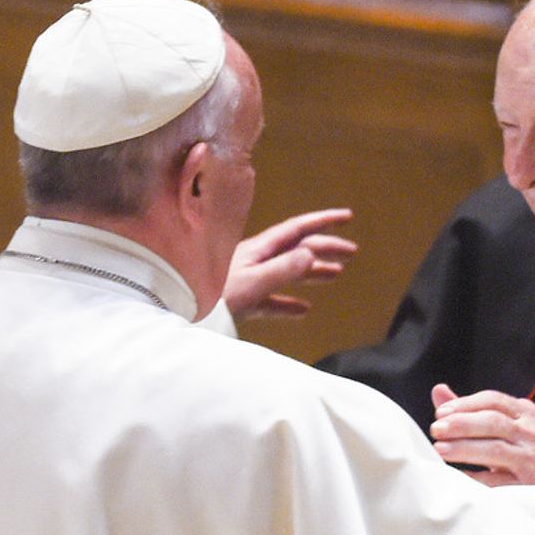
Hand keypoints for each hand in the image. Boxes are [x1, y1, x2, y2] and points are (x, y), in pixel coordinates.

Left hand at [224, 207, 355, 319]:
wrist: (182, 316)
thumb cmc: (212, 298)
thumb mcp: (252, 283)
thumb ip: (282, 269)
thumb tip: (312, 253)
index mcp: (258, 250)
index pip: (297, 229)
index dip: (323, 222)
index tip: (347, 217)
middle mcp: (255, 260)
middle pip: (297, 248)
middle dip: (325, 247)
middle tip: (352, 251)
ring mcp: (249, 280)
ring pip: (288, 271)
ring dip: (313, 271)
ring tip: (336, 275)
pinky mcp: (243, 302)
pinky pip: (273, 300)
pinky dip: (290, 302)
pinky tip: (304, 309)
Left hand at [429, 384, 534, 486]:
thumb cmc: (528, 454)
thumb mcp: (505, 427)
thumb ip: (472, 411)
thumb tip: (439, 391)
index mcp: (524, 413)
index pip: (492, 400)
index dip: (464, 405)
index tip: (440, 413)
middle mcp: (530, 431)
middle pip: (492, 421)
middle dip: (461, 424)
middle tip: (436, 430)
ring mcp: (532, 457)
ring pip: (495, 448)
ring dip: (464, 448)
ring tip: (441, 450)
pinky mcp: (530, 483)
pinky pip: (498, 480)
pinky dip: (476, 477)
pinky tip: (458, 476)